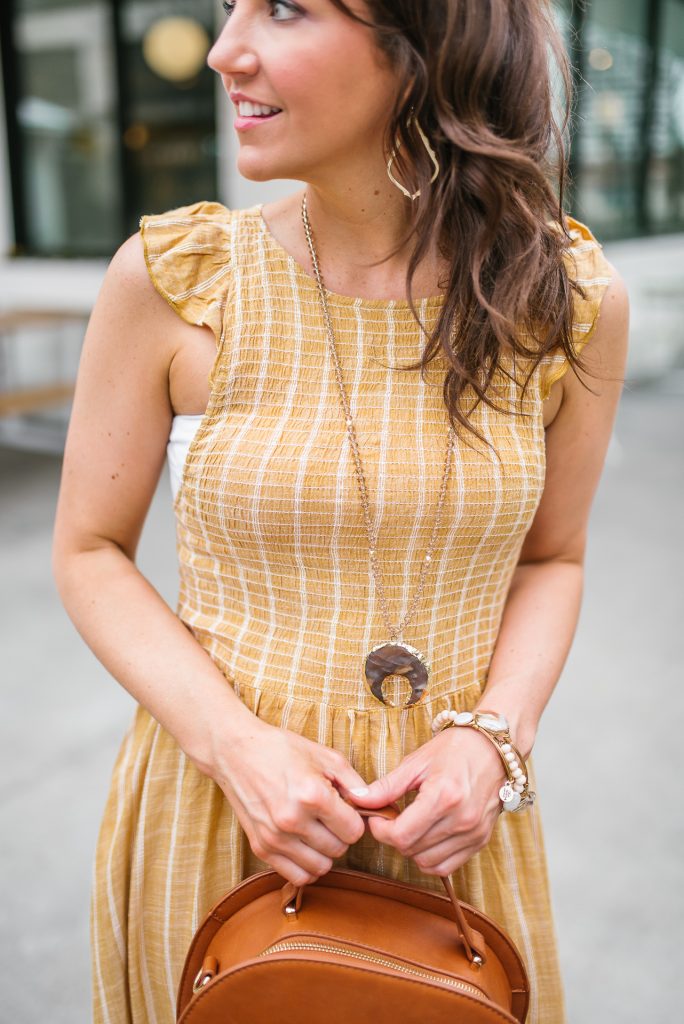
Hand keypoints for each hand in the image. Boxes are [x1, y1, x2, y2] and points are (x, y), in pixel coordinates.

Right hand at [212, 720, 367, 885]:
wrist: (236, 752)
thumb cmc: (281, 749)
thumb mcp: (325, 755)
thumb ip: (354, 782)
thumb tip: (371, 805)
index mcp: (312, 795)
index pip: (354, 831)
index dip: (355, 819)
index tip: (345, 809)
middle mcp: (293, 820)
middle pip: (339, 850)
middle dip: (341, 834)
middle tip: (330, 817)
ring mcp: (275, 837)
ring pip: (320, 867)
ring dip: (325, 852)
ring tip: (318, 830)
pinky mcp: (261, 848)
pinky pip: (297, 876)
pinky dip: (307, 866)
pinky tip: (305, 846)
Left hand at [349, 727, 505, 875]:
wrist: (494, 748)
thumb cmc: (455, 748)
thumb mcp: (417, 761)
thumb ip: (387, 786)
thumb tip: (358, 800)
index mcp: (444, 796)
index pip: (401, 835)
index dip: (381, 830)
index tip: (377, 817)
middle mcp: (462, 819)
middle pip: (411, 850)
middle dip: (393, 837)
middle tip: (392, 818)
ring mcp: (474, 833)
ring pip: (427, 863)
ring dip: (411, 849)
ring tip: (410, 825)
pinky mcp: (481, 840)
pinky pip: (448, 866)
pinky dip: (431, 858)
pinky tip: (426, 837)